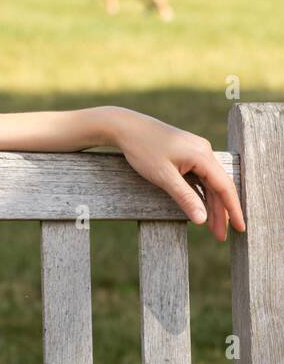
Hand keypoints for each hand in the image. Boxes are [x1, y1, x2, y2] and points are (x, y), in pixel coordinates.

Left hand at [108, 108, 245, 240]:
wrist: (125, 126)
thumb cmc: (142, 149)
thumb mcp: (163, 177)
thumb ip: (184, 198)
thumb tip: (202, 220)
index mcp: (202, 155)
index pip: (224, 186)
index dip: (233, 209)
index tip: (240, 228)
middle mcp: (204, 151)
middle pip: (218, 186)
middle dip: (220, 212)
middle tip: (220, 237)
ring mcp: (196, 150)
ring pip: (209, 182)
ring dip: (210, 204)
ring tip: (212, 228)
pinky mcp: (187, 152)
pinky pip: (200, 175)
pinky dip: (201, 192)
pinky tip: (202, 207)